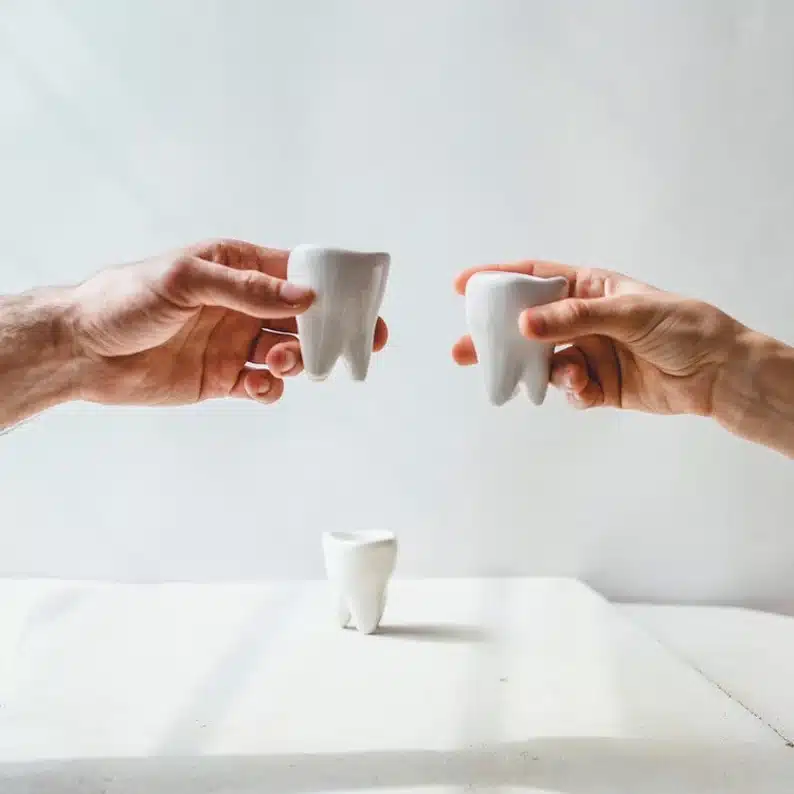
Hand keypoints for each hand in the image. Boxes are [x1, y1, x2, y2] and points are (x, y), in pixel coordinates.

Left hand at [67, 239, 387, 405]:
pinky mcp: (223, 378)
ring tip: (281, 363)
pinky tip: (258, 386)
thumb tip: (307, 296)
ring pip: (289, 353)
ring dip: (297, 360)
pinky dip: (270, 389)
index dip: (334, 286)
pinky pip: (262, 386)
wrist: (82, 350)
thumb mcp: (186, 280)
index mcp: (238, 268)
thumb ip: (247, 289)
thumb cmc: (125, 299)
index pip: (298, 272)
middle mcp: (243, 305)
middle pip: (304, 317)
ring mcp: (235, 342)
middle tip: (362, 343)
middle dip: (334, 330)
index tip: (363, 303)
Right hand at [452, 260, 743, 416]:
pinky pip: (569, 389)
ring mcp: (589, 353)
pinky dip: (570, 391)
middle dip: (497, 338)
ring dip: (537, 370)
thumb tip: (525, 323)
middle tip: (464, 350)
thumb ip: (575, 317)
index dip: (498, 279)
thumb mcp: (629, 312)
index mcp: (589, 288)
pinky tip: (584, 388)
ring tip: (542, 376)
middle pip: (528, 326)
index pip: (535, 278)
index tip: (464, 286)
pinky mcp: (598, 386)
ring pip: (544, 362)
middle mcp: (583, 320)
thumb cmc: (683, 327)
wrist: (719, 373)